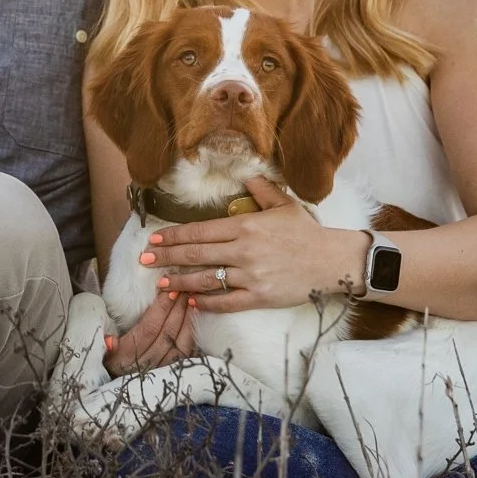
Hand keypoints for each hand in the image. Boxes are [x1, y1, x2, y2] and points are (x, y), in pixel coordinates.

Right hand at [104, 290, 196, 376]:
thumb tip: (110, 341)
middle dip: (176, 308)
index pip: (148, 330)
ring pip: (180, 342)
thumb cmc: (107, 361)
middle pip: (166, 333)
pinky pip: (186, 351)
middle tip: (184, 287)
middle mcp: (147, 365)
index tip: (168, 290)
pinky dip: (191, 333)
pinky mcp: (174, 373)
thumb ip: (105, 345)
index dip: (160, 310)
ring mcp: (162, 370)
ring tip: (191, 298)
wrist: (119, 390)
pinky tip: (194, 317)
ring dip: (186, 318)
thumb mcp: (99, 353)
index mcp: (127, 358)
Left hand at [142, 178, 363, 313]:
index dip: (174, 236)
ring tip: (161, 284)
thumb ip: (262, 189)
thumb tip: (246, 174)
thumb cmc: (307, 232)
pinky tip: (191, 302)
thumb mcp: (285, 204)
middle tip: (145, 261)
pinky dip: (206, 303)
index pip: (200, 231)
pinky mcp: (259, 297)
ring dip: (180, 282)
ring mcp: (250, 275)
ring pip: (206, 279)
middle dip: (167, 257)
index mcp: (246, 226)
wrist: (331, 260)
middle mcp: (244, 250)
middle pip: (196, 254)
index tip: (155, 239)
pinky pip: (226, 301)